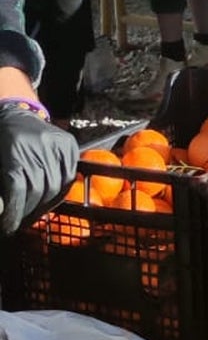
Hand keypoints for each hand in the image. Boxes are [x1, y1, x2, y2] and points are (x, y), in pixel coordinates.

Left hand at [0, 105, 78, 234]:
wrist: (13, 113)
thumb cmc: (0, 140)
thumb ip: (3, 187)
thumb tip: (4, 211)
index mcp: (14, 149)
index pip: (18, 189)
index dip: (14, 212)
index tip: (9, 226)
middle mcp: (38, 145)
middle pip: (38, 190)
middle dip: (29, 210)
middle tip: (21, 220)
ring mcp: (56, 144)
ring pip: (56, 187)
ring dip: (45, 205)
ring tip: (35, 211)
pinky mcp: (69, 144)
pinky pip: (69, 177)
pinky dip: (60, 191)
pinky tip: (49, 197)